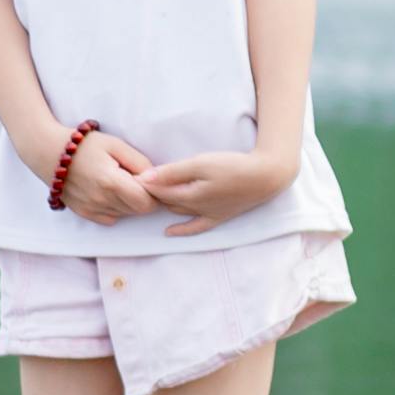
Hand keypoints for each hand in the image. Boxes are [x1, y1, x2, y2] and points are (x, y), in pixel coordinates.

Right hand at [36, 127, 156, 224]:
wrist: (48, 152)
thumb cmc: (85, 145)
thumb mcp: (116, 145)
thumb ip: (139, 162)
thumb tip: (156, 179)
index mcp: (112, 182)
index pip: (147, 203)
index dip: (154, 193)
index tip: (151, 181)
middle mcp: (102, 200)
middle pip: (138, 211)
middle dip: (144, 197)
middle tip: (137, 179)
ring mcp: (92, 209)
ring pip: (125, 215)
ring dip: (130, 202)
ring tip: (121, 182)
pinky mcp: (84, 213)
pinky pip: (111, 218)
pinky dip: (116, 208)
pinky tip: (109, 192)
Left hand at [139, 143, 295, 236]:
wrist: (266, 176)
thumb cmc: (233, 166)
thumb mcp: (200, 163)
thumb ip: (172, 172)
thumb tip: (145, 179)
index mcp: (188, 194)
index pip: (157, 191)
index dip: (143, 184)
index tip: (129, 176)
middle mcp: (194, 208)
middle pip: (164, 202)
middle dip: (150, 195)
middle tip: (135, 187)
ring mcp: (207, 214)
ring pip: (176, 212)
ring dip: (162, 206)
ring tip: (147, 200)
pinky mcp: (219, 216)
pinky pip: (195, 227)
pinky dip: (181, 229)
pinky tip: (169, 232)